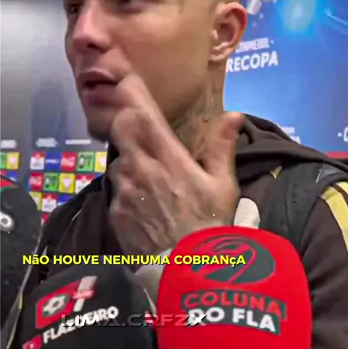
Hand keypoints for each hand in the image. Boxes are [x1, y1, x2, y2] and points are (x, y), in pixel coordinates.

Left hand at [108, 74, 242, 254]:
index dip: (130, 93)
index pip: (142, 114)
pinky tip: (144, 207)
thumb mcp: (224, 186)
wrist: (190, 271)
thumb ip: (223, 147)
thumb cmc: (211, 224)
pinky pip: (115, 191)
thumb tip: (233, 114)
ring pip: (117, 162)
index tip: (124, 78)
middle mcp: (140, 168)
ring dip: (129, 164)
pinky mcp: (114, 212)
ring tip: (150, 184)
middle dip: (128, 125)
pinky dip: (126, 191)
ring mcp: (123, 191)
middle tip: (145, 138)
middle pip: (121, 129)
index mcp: (168, 158)